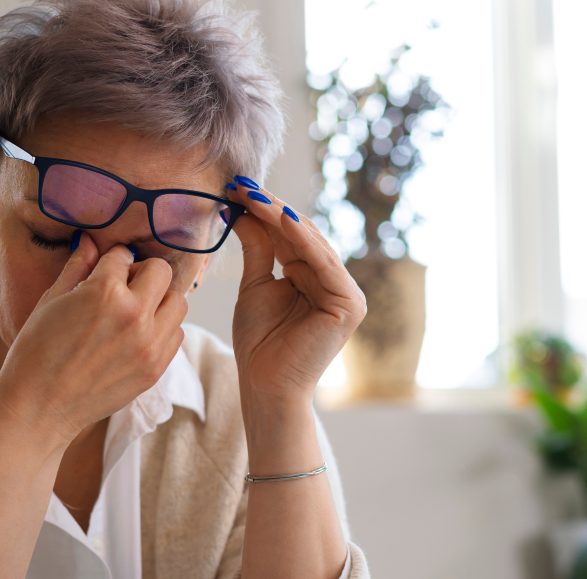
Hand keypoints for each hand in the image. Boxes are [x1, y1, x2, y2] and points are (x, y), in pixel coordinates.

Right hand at [0, 234, 187, 445]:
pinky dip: (162, 329)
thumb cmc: (36, 352)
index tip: (103, 270)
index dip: (110, 261)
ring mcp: (149, 344)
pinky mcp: (155, 369)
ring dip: (159, 300)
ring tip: (134, 313)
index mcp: (105, 291)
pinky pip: (176, 334)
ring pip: (177, 302)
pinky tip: (137, 336)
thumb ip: (77, 268)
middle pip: (161, 271)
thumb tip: (90, 243)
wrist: (39, 405)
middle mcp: (134, 315)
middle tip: (123, 288)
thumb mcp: (51, 300)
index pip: (123, 255)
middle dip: (142, 273)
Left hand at [227, 181, 365, 407]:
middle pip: (302, 236)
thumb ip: (258, 249)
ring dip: (282, 217)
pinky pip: (323, 264)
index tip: (236, 188)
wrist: (265, 385)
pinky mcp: (350, 305)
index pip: (289, 236)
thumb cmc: (259, 343)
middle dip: (271, 209)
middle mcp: (335, 282)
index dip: (264, 212)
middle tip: (242, 185)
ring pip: (312, 244)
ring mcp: (347, 293)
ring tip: (255, 196)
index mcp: (315, 277)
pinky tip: (280, 218)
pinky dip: (302, 240)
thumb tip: (244, 210)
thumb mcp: (256, 285)